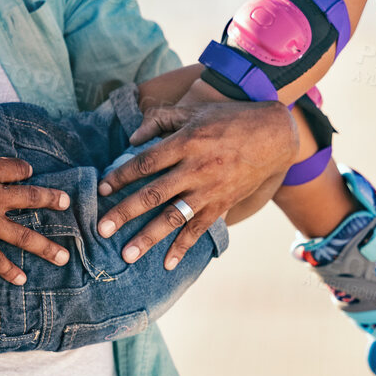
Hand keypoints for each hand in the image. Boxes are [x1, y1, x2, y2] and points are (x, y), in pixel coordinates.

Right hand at [0, 116, 74, 286]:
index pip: (12, 168)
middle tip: (66, 203)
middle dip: (51, 200)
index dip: (22, 169)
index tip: (29, 172)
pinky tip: (23, 280)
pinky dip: (10, 271)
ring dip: (45, 247)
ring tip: (63, 256)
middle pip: (30, 197)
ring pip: (24, 235)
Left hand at [96, 96, 297, 269]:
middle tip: (101, 230)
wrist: (274, 135)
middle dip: (124, 213)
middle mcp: (195, 169)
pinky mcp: (222, 204)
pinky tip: (167, 264)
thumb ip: (160, 120)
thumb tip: (132, 138)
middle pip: (153, 194)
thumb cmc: (229, 119)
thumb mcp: (193, 111)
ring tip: (126, 255)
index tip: (102, 189)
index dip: (121, 176)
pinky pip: (199, 230)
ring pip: (173, 218)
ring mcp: (209, 190)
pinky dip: (183, 248)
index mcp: (185, 142)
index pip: (145, 162)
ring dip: (148, 238)